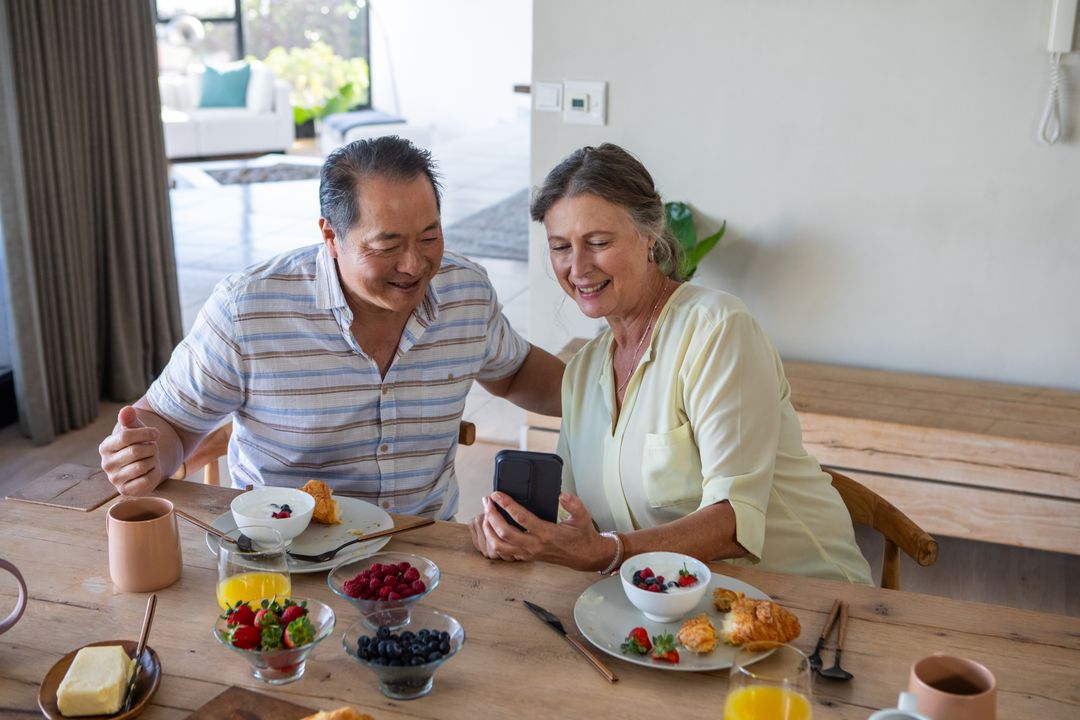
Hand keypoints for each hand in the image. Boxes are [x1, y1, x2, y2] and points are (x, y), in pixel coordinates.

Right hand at [98, 406, 162, 495]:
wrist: (145, 463)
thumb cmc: (138, 443)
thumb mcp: (135, 429)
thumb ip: (129, 419)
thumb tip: (126, 410)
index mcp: (105, 446)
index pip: (125, 436)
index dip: (145, 433)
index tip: (156, 433)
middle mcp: (106, 464)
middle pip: (135, 451)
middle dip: (151, 448)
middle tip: (152, 448)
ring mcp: (114, 479)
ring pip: (142, 466)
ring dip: (152, 460)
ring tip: (150, 458)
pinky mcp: (125, 491)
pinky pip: (145, 481)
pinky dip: (153, 473)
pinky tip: (150, 471)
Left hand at [468, 491, 608, 570]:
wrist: (586, 556)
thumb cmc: (582, 536)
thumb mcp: (583, 516)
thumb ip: (573, 504)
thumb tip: (561, 494)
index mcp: (547, 533)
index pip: (521, 518)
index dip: (506, 505)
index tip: (497, 495)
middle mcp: (535, 545)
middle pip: (504, 532)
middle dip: (491, 516)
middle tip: (486, 501)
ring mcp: (529, 553)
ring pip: (500, 546)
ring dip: (489, 531)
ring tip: (485, 516)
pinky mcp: (527, 557)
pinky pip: (505, 553)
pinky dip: (494, 542)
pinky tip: (491, 531)